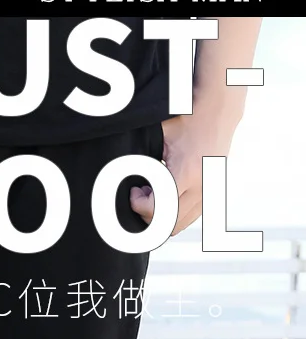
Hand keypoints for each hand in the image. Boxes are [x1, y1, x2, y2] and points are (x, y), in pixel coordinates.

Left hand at [130, 113, 237, 235]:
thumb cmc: (189, 121)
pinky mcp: (211, 195)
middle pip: (167, 223)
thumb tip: (121, 173)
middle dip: (147, 213)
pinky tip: (164, 195)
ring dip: (160, 216)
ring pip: (178, 225)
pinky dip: (172, 214)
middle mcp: (201, 187)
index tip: (133, 192)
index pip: (159, 208)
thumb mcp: (159, 136)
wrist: (217, 113)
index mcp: (187, 172)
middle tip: (140, 193)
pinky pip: (188, 218)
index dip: (139, 205)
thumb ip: (142, 158)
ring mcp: (208, 193)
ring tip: (152, 193)